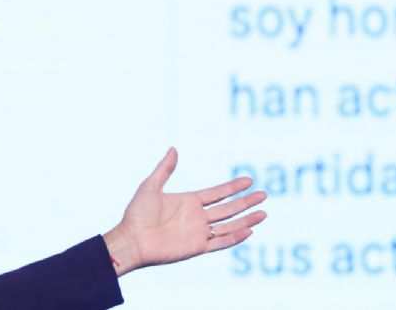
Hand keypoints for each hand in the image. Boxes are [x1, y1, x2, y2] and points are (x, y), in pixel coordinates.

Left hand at [103, 147, 266, 275]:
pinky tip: (249, 230)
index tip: (248, 180)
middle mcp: (196, 217)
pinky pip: (220, 242)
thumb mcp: (150, 186)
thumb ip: (164, 169)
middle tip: (263, 195)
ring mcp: (198, 232)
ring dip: (246, 219)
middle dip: (245, 202)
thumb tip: (173, 149)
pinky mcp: (197, 247)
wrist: (132, 239)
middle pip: (227, 208)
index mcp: (188, 202)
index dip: (233, 187)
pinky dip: (235, 237)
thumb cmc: (137, 213)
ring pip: (229, 225)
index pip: (217, 193)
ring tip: (263, 213)